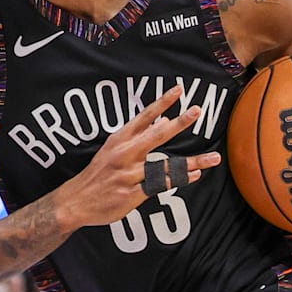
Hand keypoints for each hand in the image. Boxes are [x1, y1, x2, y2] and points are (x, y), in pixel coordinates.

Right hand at [58, 86, 221, 228]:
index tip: (179, 90)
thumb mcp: (113, 148)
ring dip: (193, 161)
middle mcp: (125, 154)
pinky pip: (161, 185)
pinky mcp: (133, 193)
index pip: (144, 116)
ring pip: (166, 165)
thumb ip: (138, 134)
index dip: (162, 102)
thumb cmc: (98, 173)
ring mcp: (129, 174)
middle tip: (197, 111)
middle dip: (179, 123)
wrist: (76, 201)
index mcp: (120, 139)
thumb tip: (163, 119)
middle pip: (157, 135)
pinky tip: (195, 174)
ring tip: (214, 158)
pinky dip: (180, 179)